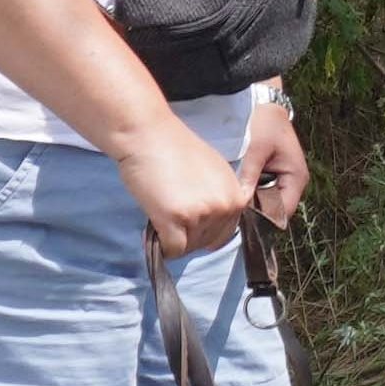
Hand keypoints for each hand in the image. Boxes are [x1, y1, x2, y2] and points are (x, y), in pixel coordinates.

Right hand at [113, 123, 253, 256]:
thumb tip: (212, 219)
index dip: (205, 230)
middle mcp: (225, 205)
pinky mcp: (177, 219)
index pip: (226, 232)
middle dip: (188, 235)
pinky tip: (153, 230)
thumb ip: (219, 195)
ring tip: (161, 214)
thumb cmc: (174, 148)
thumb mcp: (213, 170)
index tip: (189, 222)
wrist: (148, 135)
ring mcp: (203, 213)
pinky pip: (172, 250)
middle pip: (208, 242)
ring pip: (189, 247)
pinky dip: (161, 245)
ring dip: (173, 238)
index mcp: (236, 195)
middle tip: (170, 216)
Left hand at [239, 97, 308, 229]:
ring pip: (266, 202)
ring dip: (251, 201)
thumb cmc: (264, 123)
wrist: (264, 103)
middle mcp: (293, 182)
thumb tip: (241, 202)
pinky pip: (261, 191)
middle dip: (255, 211)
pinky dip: (250, 191)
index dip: (263, 218)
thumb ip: (250, 176)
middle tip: (232, 207)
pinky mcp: (273, 175)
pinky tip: (236, 187)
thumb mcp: (256, 149)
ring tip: (232, 197)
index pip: (282, 212)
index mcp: (296, 178)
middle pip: (274, 210)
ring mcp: (283, 179)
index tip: (240, 216)